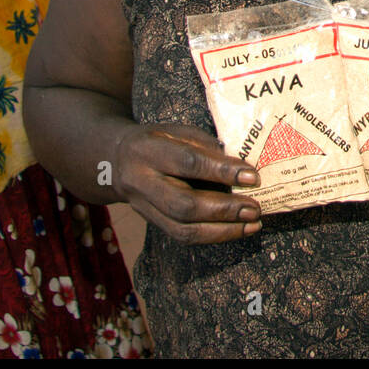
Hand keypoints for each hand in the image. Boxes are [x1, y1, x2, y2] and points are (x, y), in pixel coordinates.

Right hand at [112, 126, 261, 243]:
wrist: (114, 162)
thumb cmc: (157, 141)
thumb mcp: (176, 131)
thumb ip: (204, 145)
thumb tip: (240, 167)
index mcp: (148, 150)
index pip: (188, 162)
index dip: (221, 171)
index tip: (251, 176)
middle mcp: (142, 182)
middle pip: (184, 204)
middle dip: (224, 209)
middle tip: (254, 208)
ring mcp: (144, 207)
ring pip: (183, 229)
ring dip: (223, 230)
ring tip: (252, 224)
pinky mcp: (152, 223)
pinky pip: (182, 237)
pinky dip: (213, 236)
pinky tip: (237, 230)